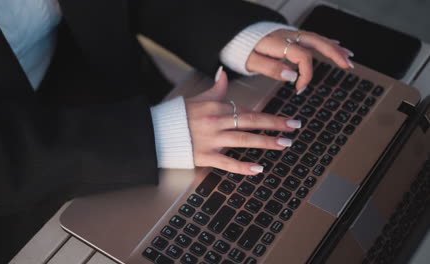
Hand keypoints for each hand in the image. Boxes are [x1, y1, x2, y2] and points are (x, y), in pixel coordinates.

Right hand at [186, 68, 300, 174]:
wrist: (156, 132)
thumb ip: (215, 88)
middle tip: (294, 128)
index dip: (269, 115)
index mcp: (216, 106)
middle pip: (251, 122)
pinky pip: (227, 162)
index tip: (287, 119)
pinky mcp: (204, 156)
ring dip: (266, 142)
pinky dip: (243, 167)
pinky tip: (259, 168)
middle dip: (275, 124)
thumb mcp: (197, 98)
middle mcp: (216, 121)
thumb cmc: (177, 115)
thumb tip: (223, 72)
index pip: (248, 110)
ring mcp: (211, 139)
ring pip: (244, 140)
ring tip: (284, 144)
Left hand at [246, 29, 353, 93]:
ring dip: (334, 48)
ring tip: (348, 58)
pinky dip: (328, 42)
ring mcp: (292, 34)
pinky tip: (338, 46)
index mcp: (278, 43)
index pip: (301, 56)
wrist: (239, 36)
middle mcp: (288, 36)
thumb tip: (291, 76)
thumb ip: (270, 68)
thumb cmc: (245, 51)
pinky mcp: (293, 35)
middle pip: (316, 41)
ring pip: (318, 38)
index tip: (299, 89)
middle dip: (333, 53)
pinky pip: (314, 37)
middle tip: (346, 65)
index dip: (305, 73)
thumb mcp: (252, 62)